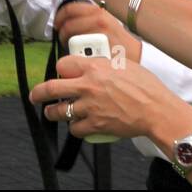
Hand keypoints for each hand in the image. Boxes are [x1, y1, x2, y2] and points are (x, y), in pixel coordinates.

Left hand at [29, 53, 181, 140]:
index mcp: (93, 67)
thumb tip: (94, 63)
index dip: (61, 69)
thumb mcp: (122, 62)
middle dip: (39, 92)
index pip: (62, 65)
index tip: (61, 73)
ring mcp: (89, 107)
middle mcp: (87, 86)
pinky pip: (75, 128)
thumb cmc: (145, 85)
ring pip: (60, 111)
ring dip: (53, 113)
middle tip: (35, 95)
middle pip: (51, 88)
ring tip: (50, 113)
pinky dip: (74, 128)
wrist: (156, 109)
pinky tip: (76, 126)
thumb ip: (102, 62)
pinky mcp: (96, 125)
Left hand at [53, 0, 141, 62]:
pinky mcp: (98, 52)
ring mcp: (98, 36)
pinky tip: (77, 59)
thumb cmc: (122, 45)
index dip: (59, 16)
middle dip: (61, 33)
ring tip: (71, 50)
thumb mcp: (108, 23)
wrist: (140, 59)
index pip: (69, 8)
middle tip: (63, 40)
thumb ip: (90, 19)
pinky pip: (76, 53)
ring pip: (70, 38)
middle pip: (66, 23)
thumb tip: (67, 20)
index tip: (57, 24)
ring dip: (66, 44)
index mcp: (99, 11)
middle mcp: (98, 20)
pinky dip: (73, 56)